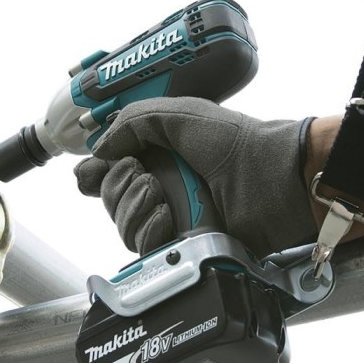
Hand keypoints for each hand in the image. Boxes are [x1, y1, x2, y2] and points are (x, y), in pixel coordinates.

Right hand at [74, 96, 315, 257]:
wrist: (270, 177)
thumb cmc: (233, 141)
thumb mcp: (178, 114)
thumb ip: (131, 123)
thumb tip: (98, 151)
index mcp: (156, 155)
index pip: (108, 171)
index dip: (94, 175)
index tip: (93, 172)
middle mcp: (159, 186)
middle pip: (109, 200)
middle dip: (117, 187)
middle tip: (143, 175)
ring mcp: (171, 217)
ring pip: (122, 226)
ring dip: (133, 209)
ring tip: (160, 195)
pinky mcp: (182, 244)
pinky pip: (144, 248)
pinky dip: (149, 231)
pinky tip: (168, 219)